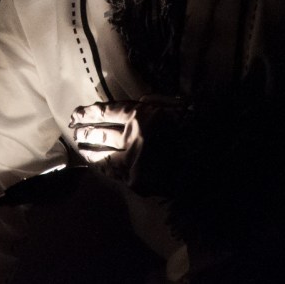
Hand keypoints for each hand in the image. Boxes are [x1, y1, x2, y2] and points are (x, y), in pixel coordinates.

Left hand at [69, 97, 188, 194]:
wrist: (208, 160)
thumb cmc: (192, 127)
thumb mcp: (173, 106)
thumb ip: (150, 103)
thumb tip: (131, 106)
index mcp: (141, 114)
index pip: (104, 112)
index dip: (87, 113)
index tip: (75, 114)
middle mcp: (132, 136)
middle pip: (99, 133)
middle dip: (84, 132)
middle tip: (76, 131)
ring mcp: (133, 160)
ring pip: (101, 155)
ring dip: (88, 150)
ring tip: (80, 147)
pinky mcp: (136, 180)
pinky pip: (112, 173)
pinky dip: (100, 168)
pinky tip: (94, 164)